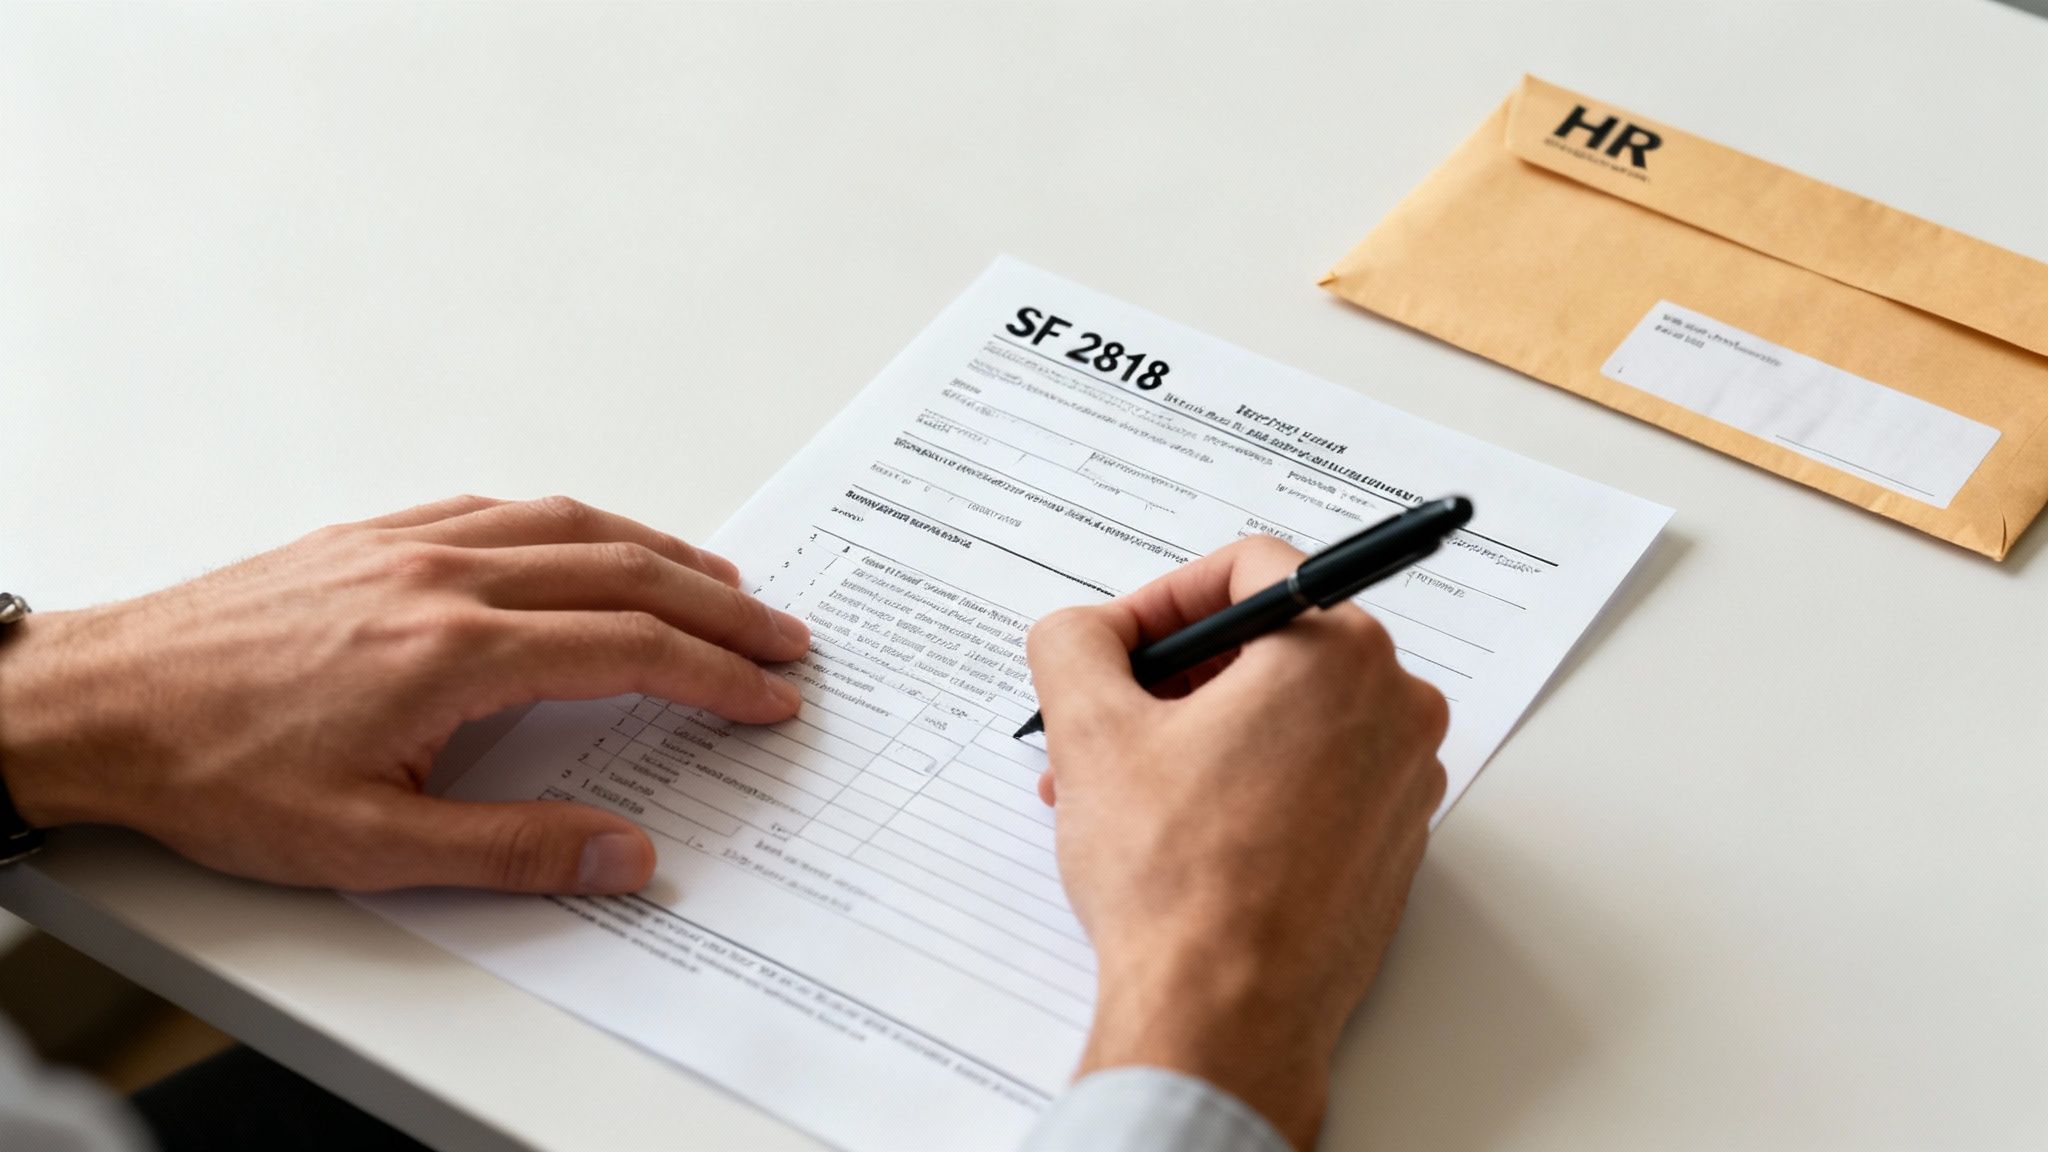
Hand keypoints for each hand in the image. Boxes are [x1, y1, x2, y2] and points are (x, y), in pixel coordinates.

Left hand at [0, 495, 808, 893]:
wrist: (102, 702)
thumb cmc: (217, 771)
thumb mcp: (366, 848)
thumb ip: (511, 851)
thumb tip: (625, 855)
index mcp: (455, 652)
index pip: (628, 650)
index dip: (716, 676)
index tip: (769, 696)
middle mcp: (445, 578)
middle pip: (623, 574)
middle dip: (719, 608)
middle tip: (781, 636)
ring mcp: (410, 544)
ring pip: (572, 525)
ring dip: (662, 551)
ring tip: (720, 581)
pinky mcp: (375, 533)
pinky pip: (504, 509)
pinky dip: (577, 523)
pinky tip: (592, 542)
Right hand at [1026, 536, 1447, 1149]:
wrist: (1224, 1015)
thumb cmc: (1178, 880)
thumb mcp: (1089, 731)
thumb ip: (1074, 643)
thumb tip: (1082, 631)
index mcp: (1338, 654)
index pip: (1249, 571)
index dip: (1162, 598)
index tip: (1117, 644)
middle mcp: (1392, 707)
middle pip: (1268, 645)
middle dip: (1171, 679)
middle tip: (1106, 718)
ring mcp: (1401, 781)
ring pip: (1284, 717)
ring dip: (1196, 735)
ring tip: (1117, 786)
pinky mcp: (1389, 844)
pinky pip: (1311, 777)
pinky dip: (1243, 783)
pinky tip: (1173, 828)